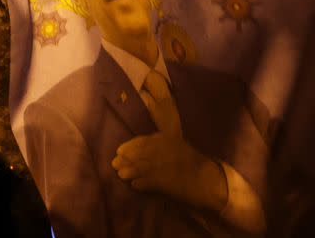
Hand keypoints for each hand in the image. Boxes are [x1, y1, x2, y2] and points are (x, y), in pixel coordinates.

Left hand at [112, 133, 227, 210]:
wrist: (210, 180)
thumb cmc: (192, 164)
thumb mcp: (175, 147)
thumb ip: (157, 147)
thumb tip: (132, 153)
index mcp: (167, 139)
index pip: (141, 141)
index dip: (128, 147)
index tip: (119, 151)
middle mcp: (164, 150)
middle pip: (138, 155)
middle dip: (125, 160)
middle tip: (115, 165)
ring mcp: (166, 165)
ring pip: (141, 168)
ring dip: (129, 172)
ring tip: (122, 175)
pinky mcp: (168, 181)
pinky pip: (149, 181)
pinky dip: (140, 183)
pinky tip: (135, 185)